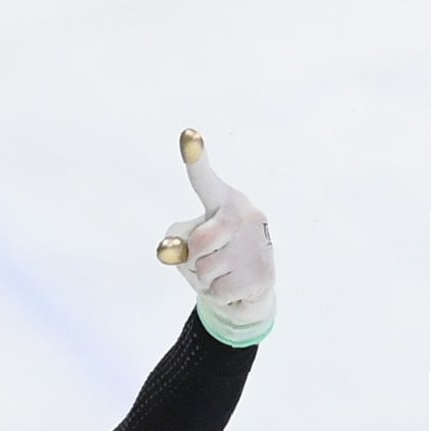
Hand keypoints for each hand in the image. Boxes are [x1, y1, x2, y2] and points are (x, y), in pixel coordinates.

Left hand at [157, 130, 274, 347]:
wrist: (248, 288)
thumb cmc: (213, 257)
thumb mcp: (189, 246)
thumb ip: (175, 244)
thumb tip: (168, 251)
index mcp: (224, 200)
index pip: (205, 181)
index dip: (196, 158)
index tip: (188, 135)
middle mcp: (245, 215)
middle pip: (197, 243)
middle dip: (193, 259)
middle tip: (208, 259)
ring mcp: (257, 243)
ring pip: (205, 271)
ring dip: (204, 280)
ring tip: (222, 273)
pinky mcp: (262, 273)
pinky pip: (217, 291)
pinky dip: (217, 295)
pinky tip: (234, 286)